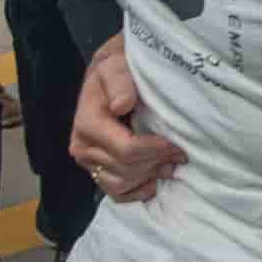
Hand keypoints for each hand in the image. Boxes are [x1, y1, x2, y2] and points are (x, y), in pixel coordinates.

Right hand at [70, 34, 185, 200]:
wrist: (109, 79)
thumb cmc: (117, 70)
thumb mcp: (117, 66)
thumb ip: (120, 82)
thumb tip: (121, 104)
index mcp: (87, 123)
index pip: (126, 150)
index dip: (155, 150)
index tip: (177, 144)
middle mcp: (82, 147)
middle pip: (127, 169)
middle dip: (156, 162)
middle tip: (179, 152)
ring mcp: (88, 163)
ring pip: (123, 185)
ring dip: (149, 176)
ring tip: (169, 163)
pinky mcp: (97, 174)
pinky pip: (118, 195)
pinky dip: (138, 191)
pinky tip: (153, 178)